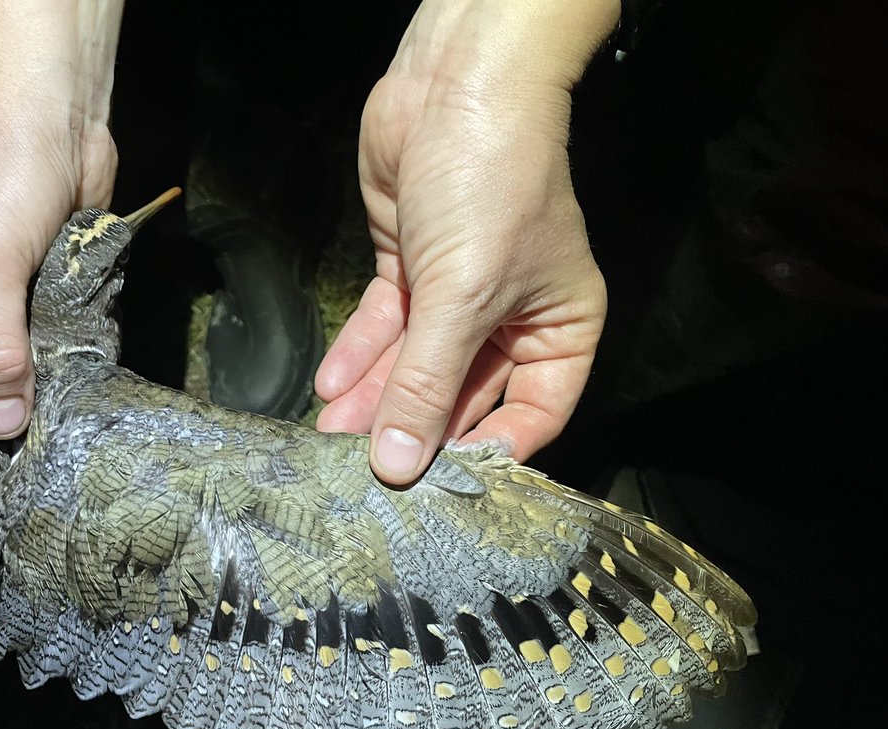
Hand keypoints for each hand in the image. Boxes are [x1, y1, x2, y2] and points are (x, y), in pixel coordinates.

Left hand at [315, 0, 617, 483]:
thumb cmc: (493, 185)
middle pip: (460, 394)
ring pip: (414, 363)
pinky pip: (385, 326)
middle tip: (359, 466)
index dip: (488, 452)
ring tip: (328, 434)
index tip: (436, 484)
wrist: (453, 85)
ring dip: (373, 397)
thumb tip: (399, 464)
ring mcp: (458, 294)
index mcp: (559, 329)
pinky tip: (330, 384)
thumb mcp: (463, 298)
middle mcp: (511, 319)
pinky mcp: (412, 268)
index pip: (533, 415)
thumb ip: (428, 385)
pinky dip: (359, 353)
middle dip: (410, 426)